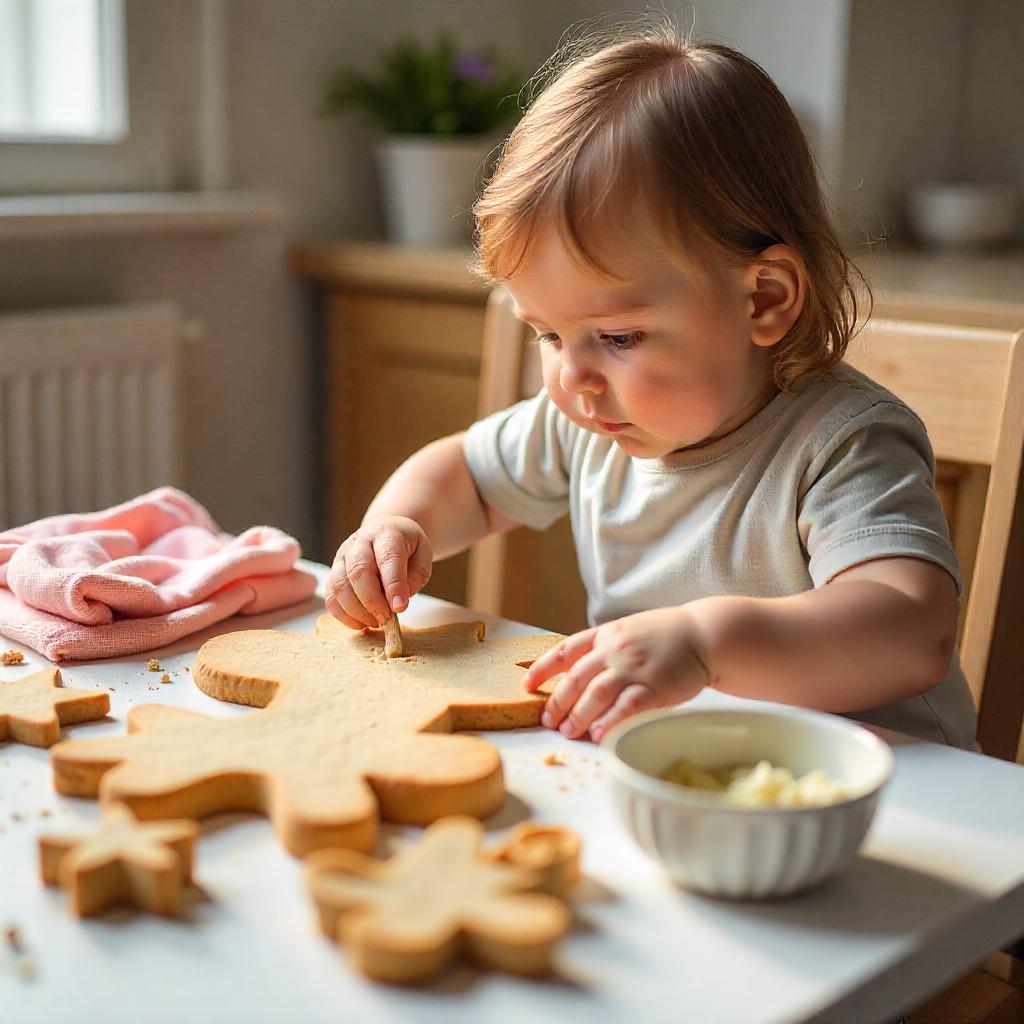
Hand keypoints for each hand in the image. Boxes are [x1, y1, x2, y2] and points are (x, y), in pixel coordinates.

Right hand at [325, 516, 431, 629]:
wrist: (386, 532)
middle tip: (386, 619)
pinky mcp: (333, 573)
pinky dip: (344, 615)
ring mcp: (342, 557)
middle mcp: (360, 543)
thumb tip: (397, 601)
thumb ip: (415, 577)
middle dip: (372, 601)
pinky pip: (331, 597)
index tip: (399, 607)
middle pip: (358, 572)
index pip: (388, 558)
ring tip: (376, 622)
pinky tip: (361, 623)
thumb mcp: (422, 557)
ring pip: (340, 586)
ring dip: (357, 611)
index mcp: (386, 534)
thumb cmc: (406, 548)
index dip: (393, 585)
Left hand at [523, 607, 709, 743]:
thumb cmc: (665, 637)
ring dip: (578, 715)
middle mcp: (614, 649)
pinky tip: (599, 736)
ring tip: (568, 732)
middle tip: (547, 721)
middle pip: (575, 678)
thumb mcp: (627, 631)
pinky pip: (625, 707)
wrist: (704, 634)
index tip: (525, 685)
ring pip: (595, 693)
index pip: (564, 650)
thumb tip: (575, 678)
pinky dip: (609, 722)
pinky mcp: (654, 686)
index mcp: (605, 635)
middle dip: (557, 702)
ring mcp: (633, 667)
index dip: (542, 668)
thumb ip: (603, 650)